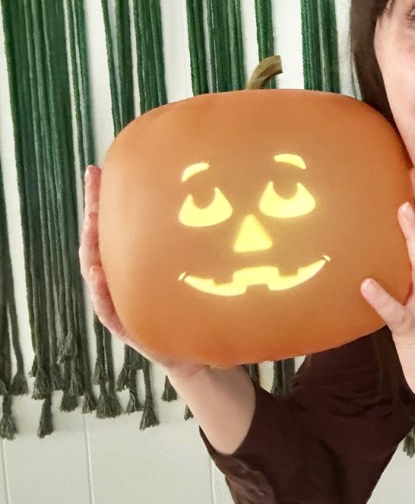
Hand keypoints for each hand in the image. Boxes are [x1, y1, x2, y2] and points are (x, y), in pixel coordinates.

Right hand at [79, 165, 204, 380]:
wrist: (194, 351)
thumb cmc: (190, 303)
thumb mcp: (192, 267)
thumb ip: (193, 242)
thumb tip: (218, 199)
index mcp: (132, 261)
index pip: (113, 225)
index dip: (103, 198)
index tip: (98, 168)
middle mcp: (120, 278)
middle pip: (100, 241)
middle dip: (93, 211)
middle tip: (92, 183)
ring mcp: (119, 301)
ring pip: (96, 271)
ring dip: (92, 247)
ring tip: (90, 223)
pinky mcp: (128, 327)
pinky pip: (109, 309)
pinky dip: (102, 292)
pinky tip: (100, 274)